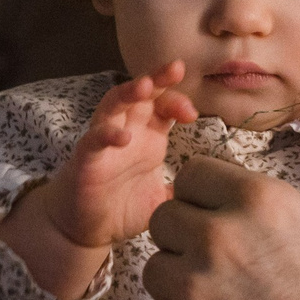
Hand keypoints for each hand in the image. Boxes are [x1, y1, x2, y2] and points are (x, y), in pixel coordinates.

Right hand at [0, 63, 195, 298]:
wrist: (83, 230)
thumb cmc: (121, 208)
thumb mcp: (163, 199)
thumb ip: (186, 191)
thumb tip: (216, 191)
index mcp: (148, 136)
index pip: (164, 105)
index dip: (178, 101)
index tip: (193, 114)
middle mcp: (127, 131)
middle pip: (141, 94)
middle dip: (158, 78)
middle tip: (176, 68)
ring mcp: (104, 142)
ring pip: (113, 105)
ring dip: (128, 92)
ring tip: (144, 86)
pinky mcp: (85, 159)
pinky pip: (94, 139)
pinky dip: (107, 134)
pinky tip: (123, 137)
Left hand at [145, 157, 299, 299]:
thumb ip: (271, 215)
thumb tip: (231, 203)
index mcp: (263, 201)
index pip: (194, 173)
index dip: (202, 197)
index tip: (211, 216)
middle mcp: (224, 236)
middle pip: (164, 218)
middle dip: (184, 238)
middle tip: (218, 267)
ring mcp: (198, 287)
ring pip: (157, 269)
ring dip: (182, 284)